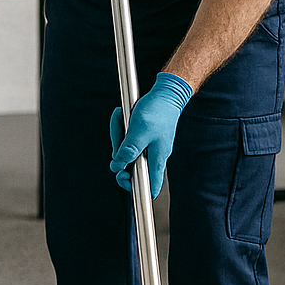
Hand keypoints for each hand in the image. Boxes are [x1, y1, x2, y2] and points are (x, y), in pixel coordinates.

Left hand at [109, 72, 192, 197]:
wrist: (166, 94)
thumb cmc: (156, 112)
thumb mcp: (139, 132)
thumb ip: (129, 150)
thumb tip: (117, 166)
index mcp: (157, 159)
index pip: (152, 186)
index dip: (139, 190)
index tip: (125, 179)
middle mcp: (155, 156)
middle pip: (133, 167)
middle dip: (120, 155)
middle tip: (117, 144)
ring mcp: (150, 146)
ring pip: (129, 150)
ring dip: (120, 137)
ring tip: (122, 121)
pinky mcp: (146, 136)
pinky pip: (130, 139)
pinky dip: (124, 130)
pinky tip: (124, 118)